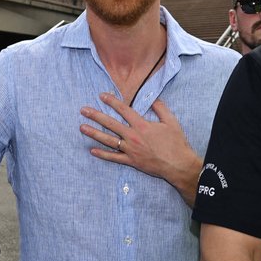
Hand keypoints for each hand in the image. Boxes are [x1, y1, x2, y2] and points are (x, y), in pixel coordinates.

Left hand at [79, 95, 198, 189]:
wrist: (178, 164)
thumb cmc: (176, 143)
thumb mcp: (171, 121)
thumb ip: (161, 108)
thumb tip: (153, 98)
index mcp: (142, 125)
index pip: (124, 110)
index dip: (112, 101)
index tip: (102, 95)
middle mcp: (133, 136)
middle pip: (110, 124)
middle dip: (96, 116)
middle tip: (83, 110)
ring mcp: (130, 149)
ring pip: (108, 140)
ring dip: (94, 133)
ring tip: (82, 128)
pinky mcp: (131, 161)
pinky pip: (114, 157)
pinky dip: (102, 154)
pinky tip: (92, 150)